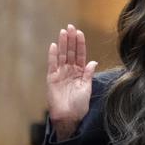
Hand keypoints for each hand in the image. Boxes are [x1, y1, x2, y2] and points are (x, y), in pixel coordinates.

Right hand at [47, 24, 97, 140]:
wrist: (69, 117)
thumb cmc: (79, 105)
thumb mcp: (87, 88)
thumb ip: (88, 74)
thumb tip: (93, 61)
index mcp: (79, 73)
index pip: (80, 55)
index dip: (80, 44)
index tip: (80, 33)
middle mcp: (69, 71)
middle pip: (70, 52)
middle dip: (70, 39)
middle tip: (70, 26)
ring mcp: (60, 74)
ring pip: (61, 55)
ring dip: (62, 44)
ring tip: (63, 32)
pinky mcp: (51, 79)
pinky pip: (52, 65)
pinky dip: (52, 55)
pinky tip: (53, 46)